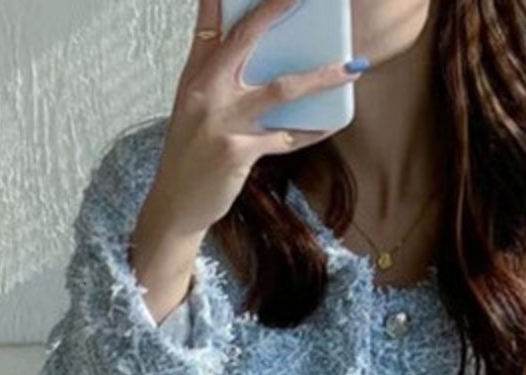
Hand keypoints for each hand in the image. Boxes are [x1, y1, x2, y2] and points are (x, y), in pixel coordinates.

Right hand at [129, 0, 364, 323]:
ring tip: (350, 68)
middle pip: (246, 38)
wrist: (176, 204)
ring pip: (282, 89)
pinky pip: (287, 137)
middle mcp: (206, 90)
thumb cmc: (190, 154)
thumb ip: (212, 72)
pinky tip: (332, 123)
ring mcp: (222, 120)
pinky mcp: (238, 151)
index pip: (211, 21)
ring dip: (321, 77)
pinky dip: (311, 131)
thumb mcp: (192, 106)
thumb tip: (243, 49)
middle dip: (276, 10)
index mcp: (195, 74)